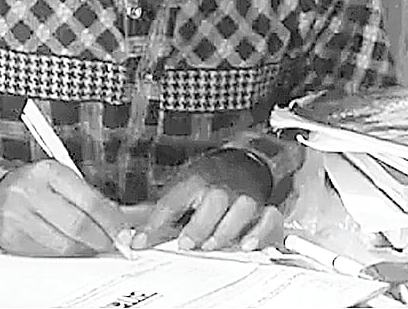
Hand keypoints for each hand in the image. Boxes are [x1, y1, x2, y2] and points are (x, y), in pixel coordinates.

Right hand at [0, 160, 129, 257]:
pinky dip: (62, 254)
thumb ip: (90, 198)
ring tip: (92, 246)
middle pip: (77, 225)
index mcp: (48, 171)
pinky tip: (69, 249)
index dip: (111, 221)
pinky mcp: (10, 237)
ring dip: (83, 250)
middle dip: (100, 239)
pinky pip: (46, 253)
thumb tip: (122, 220)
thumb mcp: (62, 181)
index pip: (89, 201)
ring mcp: (17, 215)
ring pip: (62, 244)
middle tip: (113, 245)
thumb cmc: (35, 188)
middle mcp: (30, 191)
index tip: (124, 233)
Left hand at [131, 150, 282, 252]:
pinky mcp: (264, 209)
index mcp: (196, 179)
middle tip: (185, 244)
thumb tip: (138, 240)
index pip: (174, 199)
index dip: (156, 222)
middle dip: (199, 225)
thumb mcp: (181, 189)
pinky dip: (260, 232)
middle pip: (214, 200)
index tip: (141, 242)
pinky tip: (247, 245)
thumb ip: (162, 216)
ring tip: (210, 246)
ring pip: (242, 210)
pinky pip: (269, 219)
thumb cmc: (209, 180)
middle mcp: (223, 186)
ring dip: (225, 231)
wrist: (243, 162)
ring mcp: (245, 196)